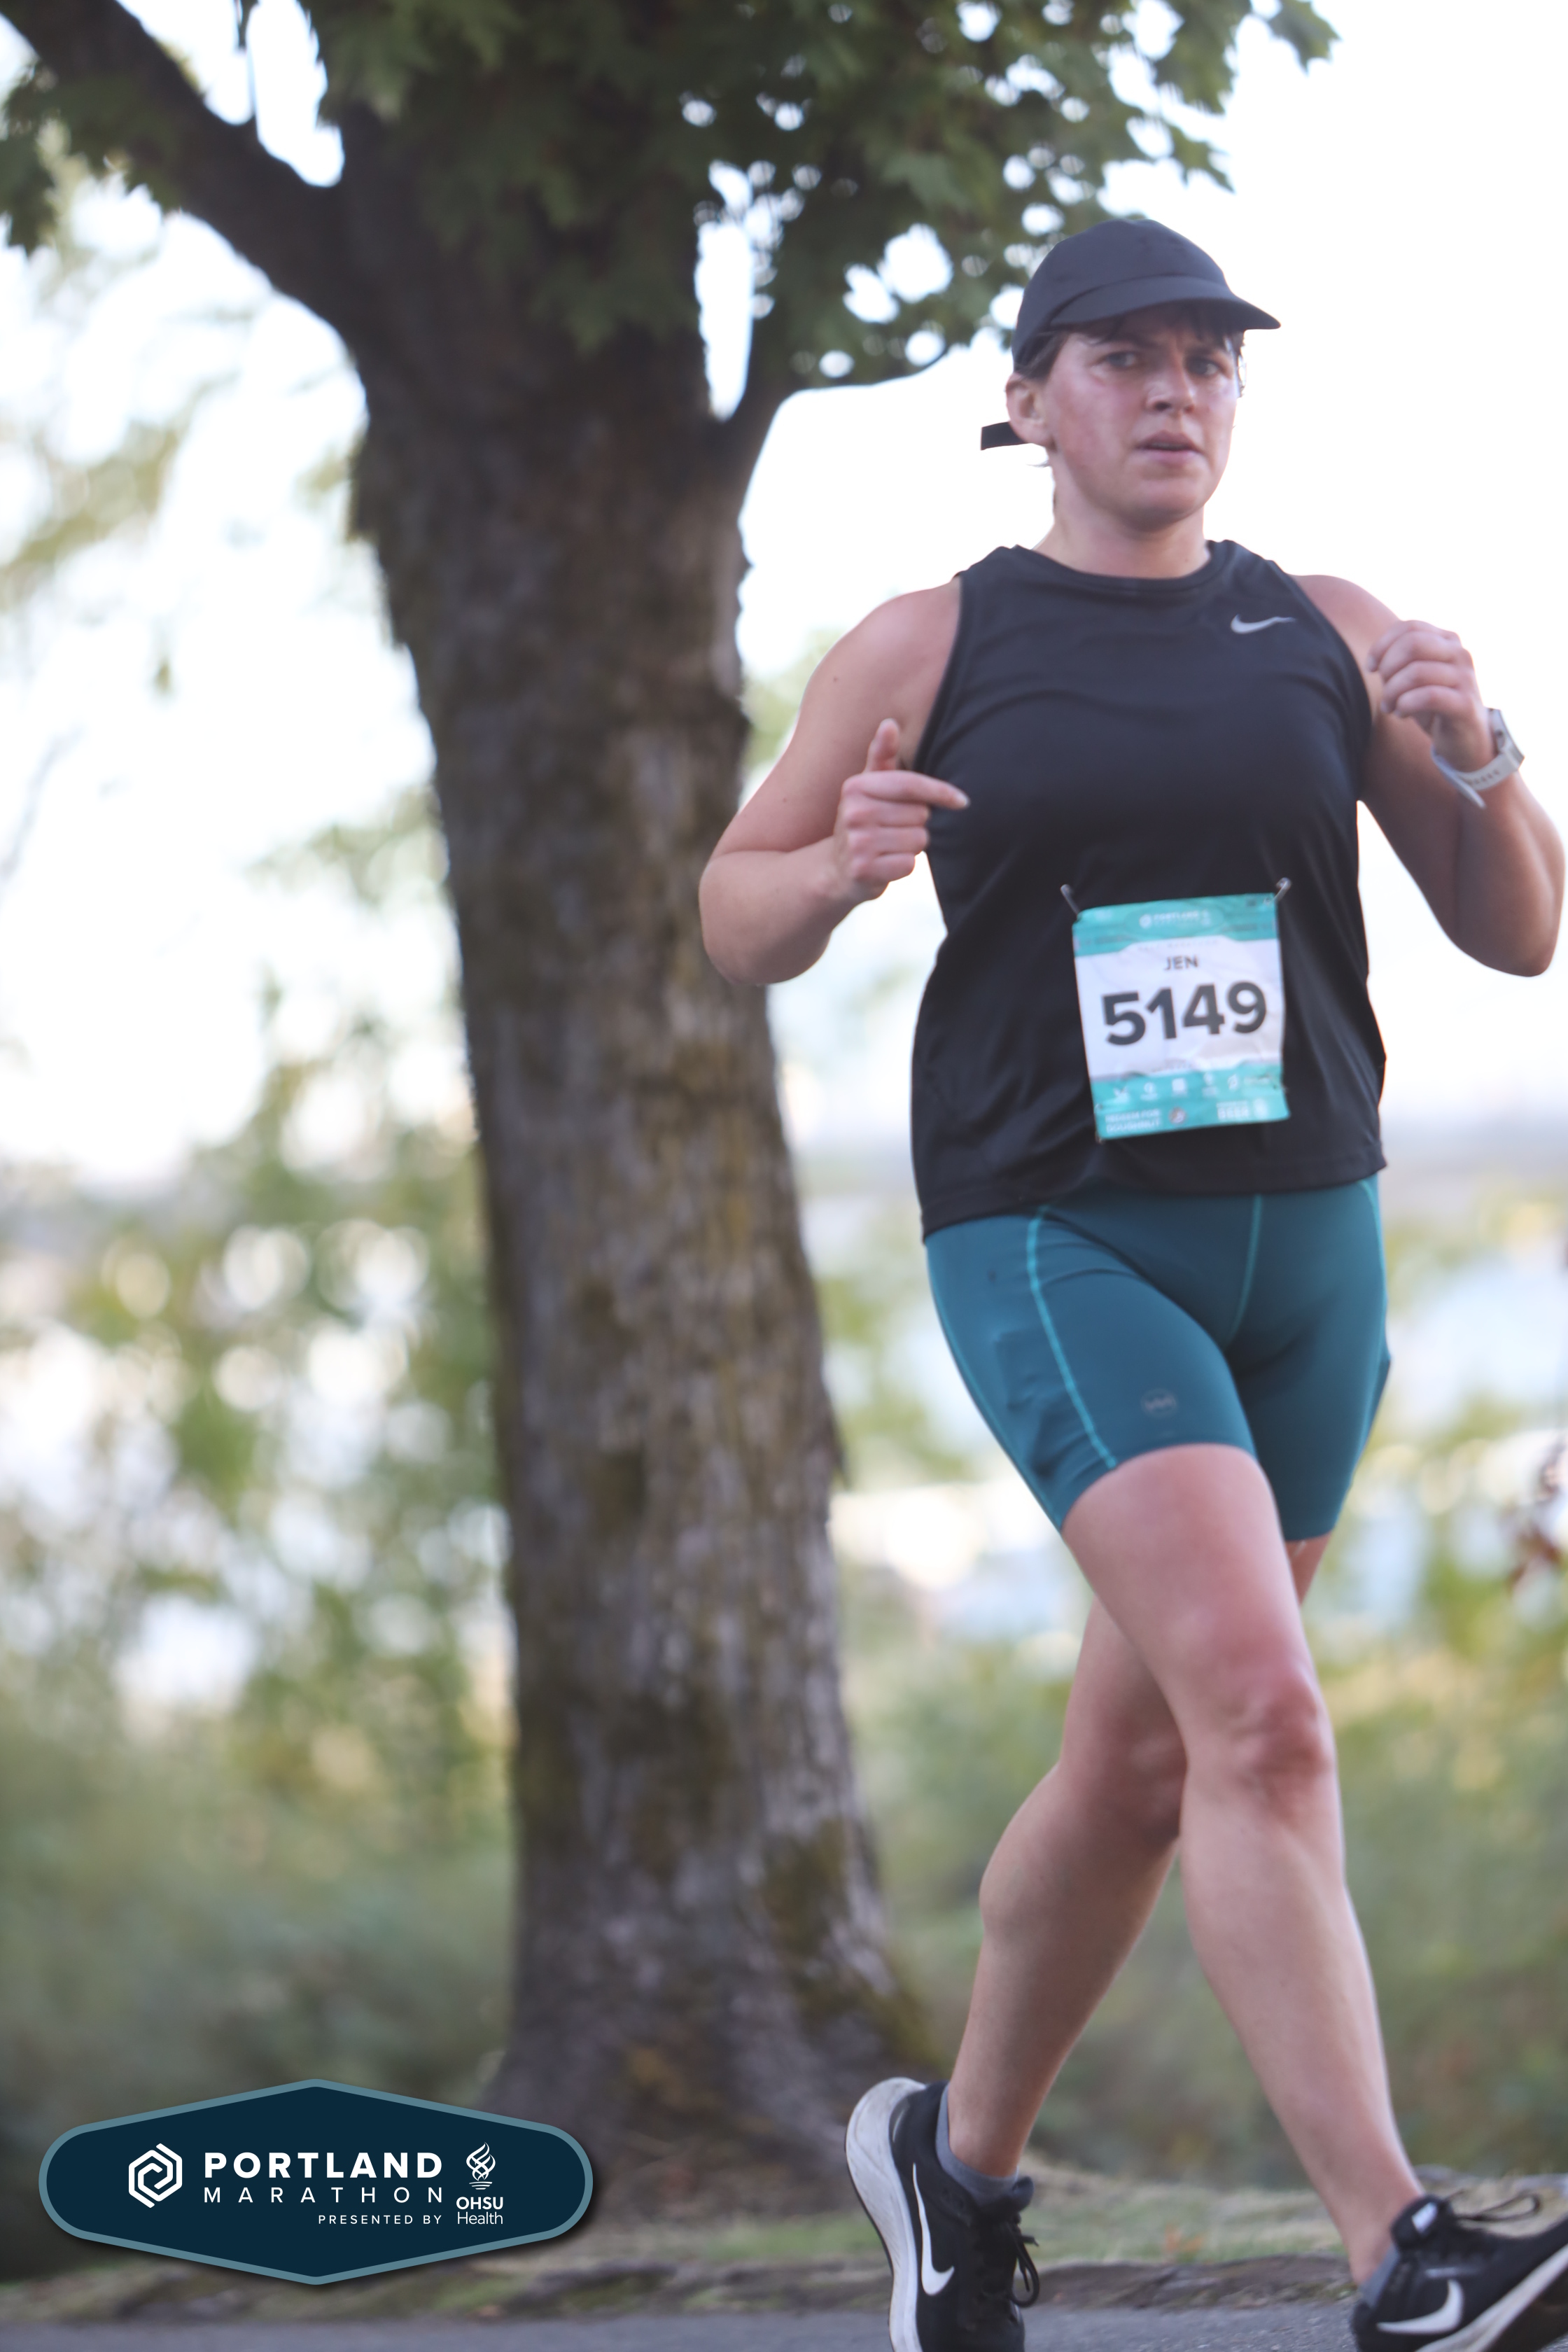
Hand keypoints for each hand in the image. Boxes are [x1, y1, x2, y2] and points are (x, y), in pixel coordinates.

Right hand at [832, 719, 967, 899]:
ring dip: (912, 846)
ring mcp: (857, 843)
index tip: (963, 801)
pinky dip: (904, 866)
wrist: (837, 870)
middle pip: (920, 815)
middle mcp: (853, 812)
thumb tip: (889, 723)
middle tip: (895, 829)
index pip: (911, 784)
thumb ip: (882, 756)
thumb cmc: (862, 820)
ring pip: (918, 840)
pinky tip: (886, 864)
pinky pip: (909, 864)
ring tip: (890, 846)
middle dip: (917, 824)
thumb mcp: (868, 787)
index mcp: (856, 787)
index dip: (941, 792)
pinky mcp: (864, 870)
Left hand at [1367, 619, 1493, 773]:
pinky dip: (1406, 704)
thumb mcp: (1414, 678)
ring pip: (1416, 672)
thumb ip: (1399, 662)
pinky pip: (1428, 696)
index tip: (1371, 667)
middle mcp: (1460, 653)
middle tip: (1384, 691)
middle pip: (1412, 643)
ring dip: (1392, 692)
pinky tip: (1402, 713)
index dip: (1383, 646)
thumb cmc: (1434, 705)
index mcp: (1447, 641)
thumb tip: (1376, 661)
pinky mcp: (1465, 704)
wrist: (1466, 739)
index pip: (1410, 628)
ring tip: (1390, 707)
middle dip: (1388, 668)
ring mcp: (1465, 677)